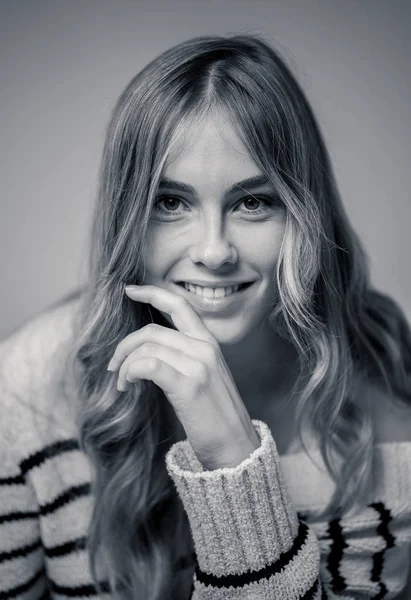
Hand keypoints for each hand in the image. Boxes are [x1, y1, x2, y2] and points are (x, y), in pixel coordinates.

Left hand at [107, 284, 260, 469]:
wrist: (236, 448)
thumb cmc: (215, 417)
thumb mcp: (204, 378)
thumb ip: (184, 358)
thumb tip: (147, 353)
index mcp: (209, 343)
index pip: (180, 304)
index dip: (152, 292)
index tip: (130, 289)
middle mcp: (205, 348)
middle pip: (151, 330)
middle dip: (124, 345)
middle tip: (113, 367)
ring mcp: (199, 365)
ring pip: (146, 347)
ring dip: (124, 365)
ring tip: (122, 384)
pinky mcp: (188, 385)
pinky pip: (148, 364)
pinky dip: (130, 372)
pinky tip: (128, 386)